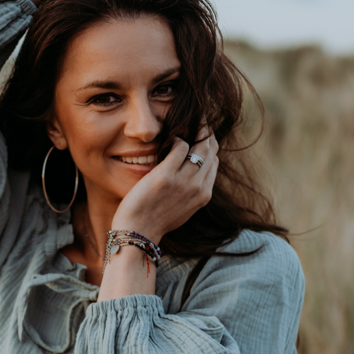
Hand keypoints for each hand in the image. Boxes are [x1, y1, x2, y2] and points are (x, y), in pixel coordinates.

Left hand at [111, 124, 218, 244]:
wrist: (138, 233)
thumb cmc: (155, 221)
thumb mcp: (182, 209)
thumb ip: (190, 192)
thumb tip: (191, 176)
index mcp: (203, 195)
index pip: (214, 162)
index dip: (210, 145)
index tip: (202, 134)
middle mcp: (198, 187)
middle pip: (211, 150)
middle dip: (206, 132)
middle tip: (199, 120)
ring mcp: (184, 182)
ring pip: (200, 146)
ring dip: (196, 130)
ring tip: (188, 121)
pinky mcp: (166, 176)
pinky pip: (180, 146)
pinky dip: (177, 138)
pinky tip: (170, 137)